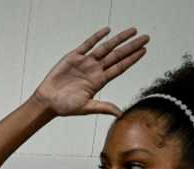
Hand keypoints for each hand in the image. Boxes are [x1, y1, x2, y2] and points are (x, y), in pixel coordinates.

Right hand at [33, 27, 148, 116]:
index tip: (144, 50)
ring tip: (133, 31)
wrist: (47, 101)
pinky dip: (97, 37)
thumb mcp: (86, 108)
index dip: (132, 59)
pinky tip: (107, 30)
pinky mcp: (74, 57)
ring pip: (106, 47)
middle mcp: (95, 70)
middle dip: (131, 46)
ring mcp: (85, 62)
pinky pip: (88, 44)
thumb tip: (119, 113)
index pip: (120, 67)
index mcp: (99, 81)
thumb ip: (103, 107)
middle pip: (117, 55)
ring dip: (119, 39)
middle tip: (146, 37)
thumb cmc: (65, 106)